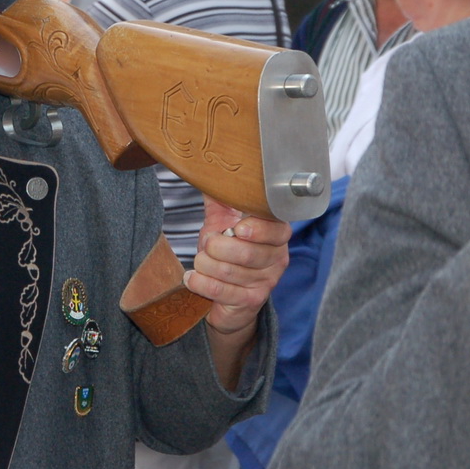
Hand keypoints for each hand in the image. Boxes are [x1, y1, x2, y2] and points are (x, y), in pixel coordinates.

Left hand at [187, 199, 290, 335]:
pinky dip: (200, 282)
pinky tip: (192, 278)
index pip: (276, 228)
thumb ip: (218, 197)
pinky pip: (220, 290)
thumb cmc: (227, 253)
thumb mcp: (223, 221)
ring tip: (199, 261)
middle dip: (218, 247)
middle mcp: (277, 258)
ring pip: (231, 271)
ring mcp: (266, 282)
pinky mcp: (251, 301)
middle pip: (249, 252)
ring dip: (206, 264)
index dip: (258, 228)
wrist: (229, 298)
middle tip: (207, 243)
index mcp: (276, 234)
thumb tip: (204, 167)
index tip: (238, 227)